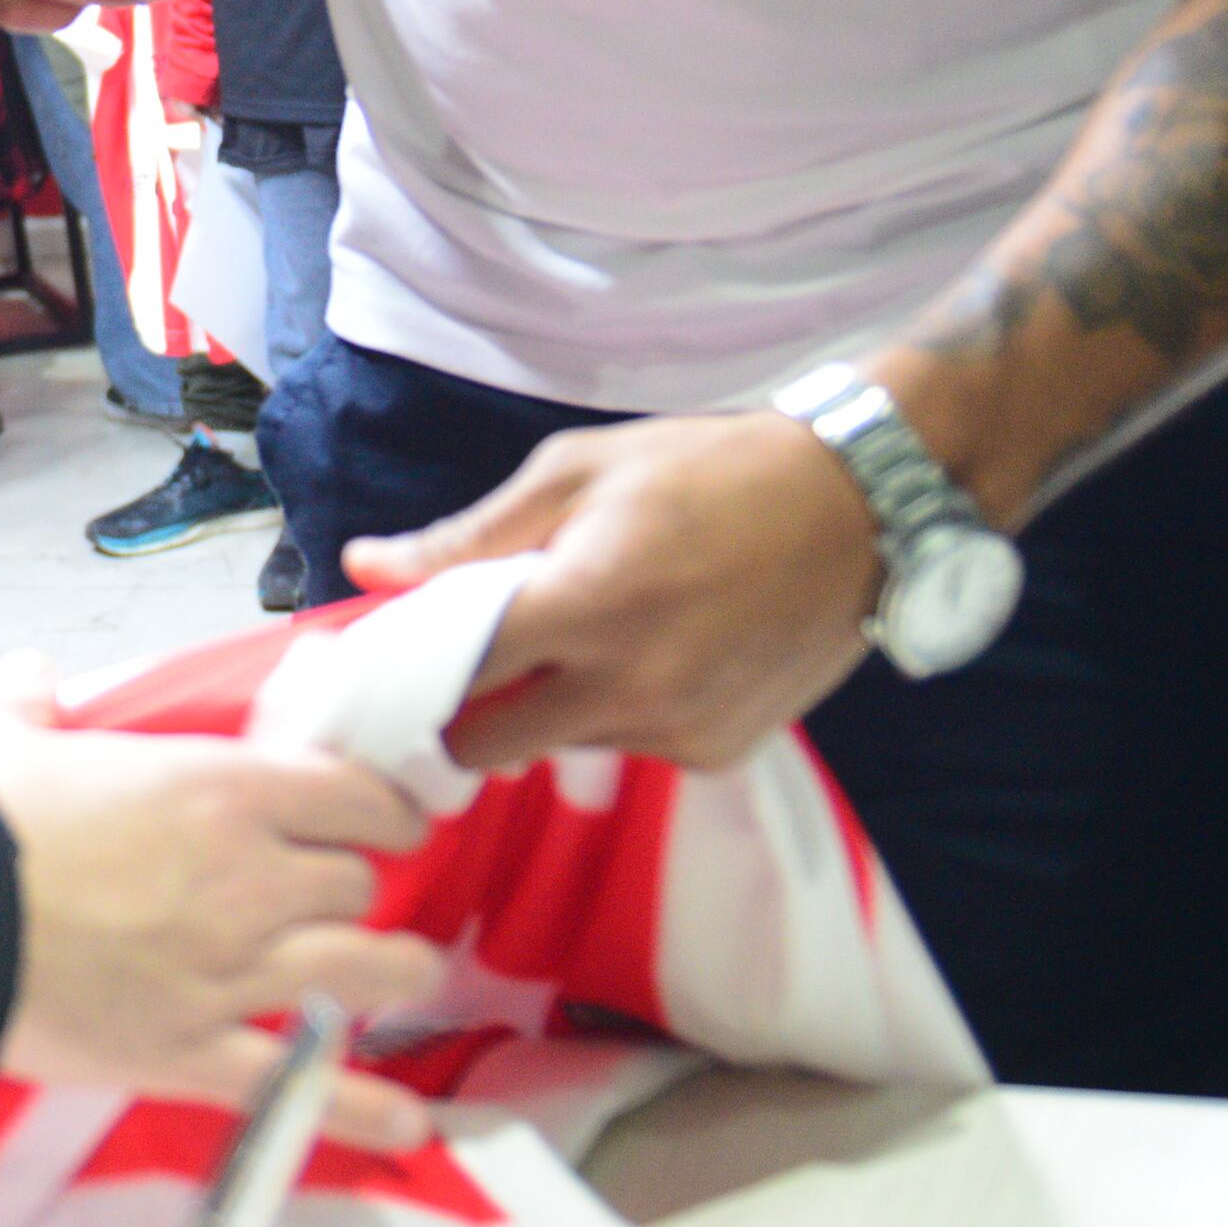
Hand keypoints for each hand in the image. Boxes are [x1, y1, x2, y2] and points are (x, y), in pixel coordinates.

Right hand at [0, 653, 443, 1145]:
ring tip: (406, 973)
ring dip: (395, 971)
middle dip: (357, 888)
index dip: (379, 808)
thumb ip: (23, 701)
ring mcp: (232, 972)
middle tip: (343, 897)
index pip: (349, 794)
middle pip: (356, 885)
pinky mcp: (195, 1053)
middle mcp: (250, 879)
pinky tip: (410, 1121)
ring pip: (365, 971)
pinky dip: (360, 1105)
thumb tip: (28, 676)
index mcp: (217, 790)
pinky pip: (302, 1084)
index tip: (384, 820)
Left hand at [342, 411, 888, 770]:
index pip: (451, 676)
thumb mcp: (577, 475)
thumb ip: (469, 537)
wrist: (859, 509)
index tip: (395, 656)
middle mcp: (627, 689)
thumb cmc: (708, 472)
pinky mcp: (718, 754)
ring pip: (561, 744)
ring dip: (554, 703)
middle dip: (468, 708)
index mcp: (582, 609)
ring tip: (600, 628)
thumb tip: (368, 567)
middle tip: (485, 655)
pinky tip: (661, 650)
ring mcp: (677, 732)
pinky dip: (623, 710)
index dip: (410, 668)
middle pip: (487, 744)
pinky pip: (632, 746)